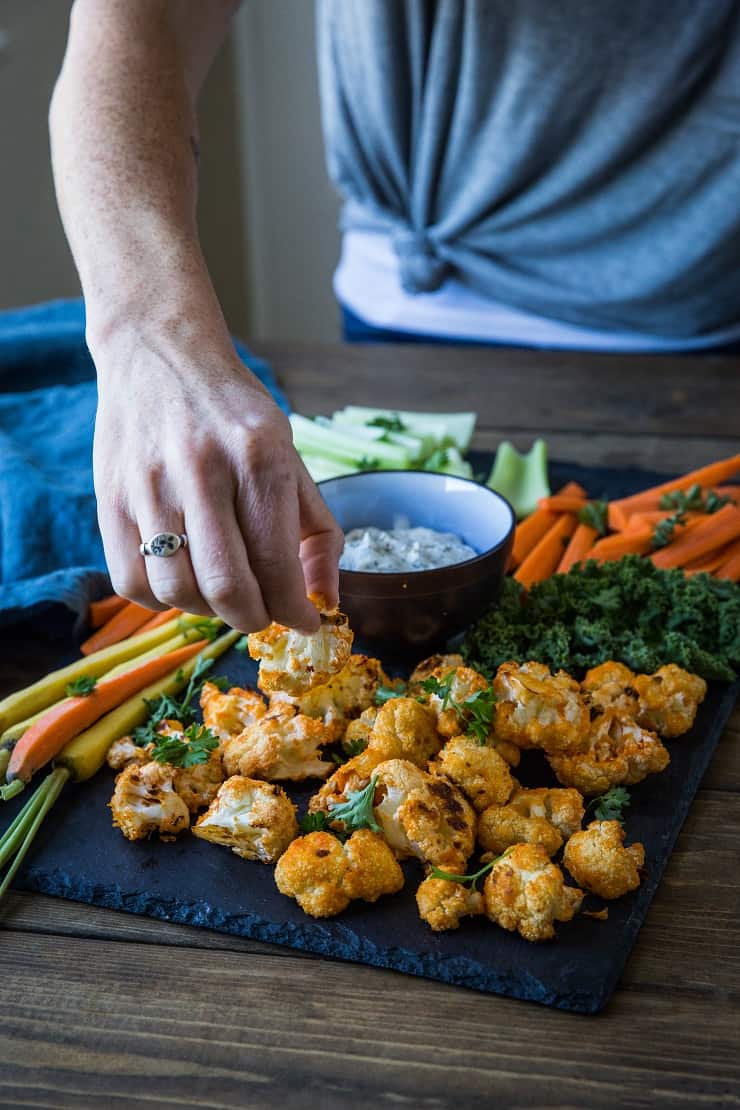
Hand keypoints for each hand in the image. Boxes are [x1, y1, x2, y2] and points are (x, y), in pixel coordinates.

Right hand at [91, 329, 342, 632]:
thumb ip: (316, 530)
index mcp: (259, 457)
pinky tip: (183, 580)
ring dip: (208, 611)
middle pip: (226, 587)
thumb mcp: (289, 455)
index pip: (276, 562)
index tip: (305, 623)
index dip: (295, 610)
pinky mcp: (109, 499)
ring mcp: (148, 485)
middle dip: (254, 619)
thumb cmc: (233, 412)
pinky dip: (163, 600)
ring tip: (223, 594)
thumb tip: (326, 598)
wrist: (159, 353)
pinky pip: (130, 582)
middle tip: (264, 615)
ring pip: (177, 592)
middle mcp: (202, 470)